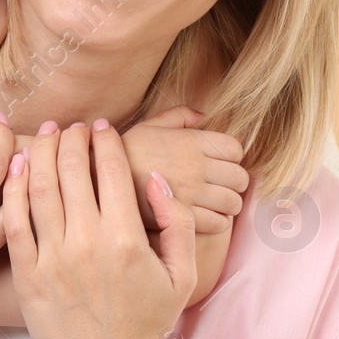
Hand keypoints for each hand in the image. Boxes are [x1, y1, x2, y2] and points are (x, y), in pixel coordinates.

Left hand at [3, 120, 196, 338]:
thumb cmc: (147, 322)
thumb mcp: (182, 273)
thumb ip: (178, 221)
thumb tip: (157, 179)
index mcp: (127, 239)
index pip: (112, 169)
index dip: (106, 139)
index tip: (103, 126)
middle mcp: (87, 244)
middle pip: (73, 169)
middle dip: (72, 137)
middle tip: (72, 126)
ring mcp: (52, 260)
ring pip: (40, 188)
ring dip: (41, 152)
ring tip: (45, 135)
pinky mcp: (26, 276)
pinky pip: (14, 221)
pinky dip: (13, 188)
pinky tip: (15, 166)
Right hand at [123, 106, 246, 234]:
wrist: (99, 181)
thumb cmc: (125, 153)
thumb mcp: (149, 125)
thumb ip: (179, 115)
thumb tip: (204, 115)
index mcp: (191, 141)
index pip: (235, 149)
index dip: (232, 158)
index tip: (220, 164)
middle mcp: (196, 166)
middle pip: (239, 177)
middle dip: (235, 183)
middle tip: (221, 186)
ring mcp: (191, 192)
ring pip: (233, 202)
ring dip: (229, 204)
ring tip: (216, 204)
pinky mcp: (183, 216)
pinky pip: (219, 223)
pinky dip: (218, 222)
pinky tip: (206, 218)